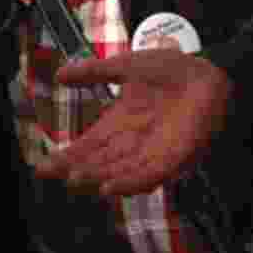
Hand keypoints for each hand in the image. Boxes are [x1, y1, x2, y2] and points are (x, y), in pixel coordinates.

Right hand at [34, 51, 232, 196]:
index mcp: (120, 123)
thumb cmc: (170, 69)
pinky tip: (109, 187)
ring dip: (98, 177)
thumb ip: (93, 72)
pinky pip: (148, 174)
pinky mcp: (174, 156)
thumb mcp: (124, 66)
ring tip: (75, 180)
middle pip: (99, 162)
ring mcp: (153, 151)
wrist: (209, 71)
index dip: (67, 157)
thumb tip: (58, 74)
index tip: (43, 166)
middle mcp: (133, 142)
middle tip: (51, 173)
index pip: (88, 145)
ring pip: (119, 171)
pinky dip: (128, 183)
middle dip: (76, 169)